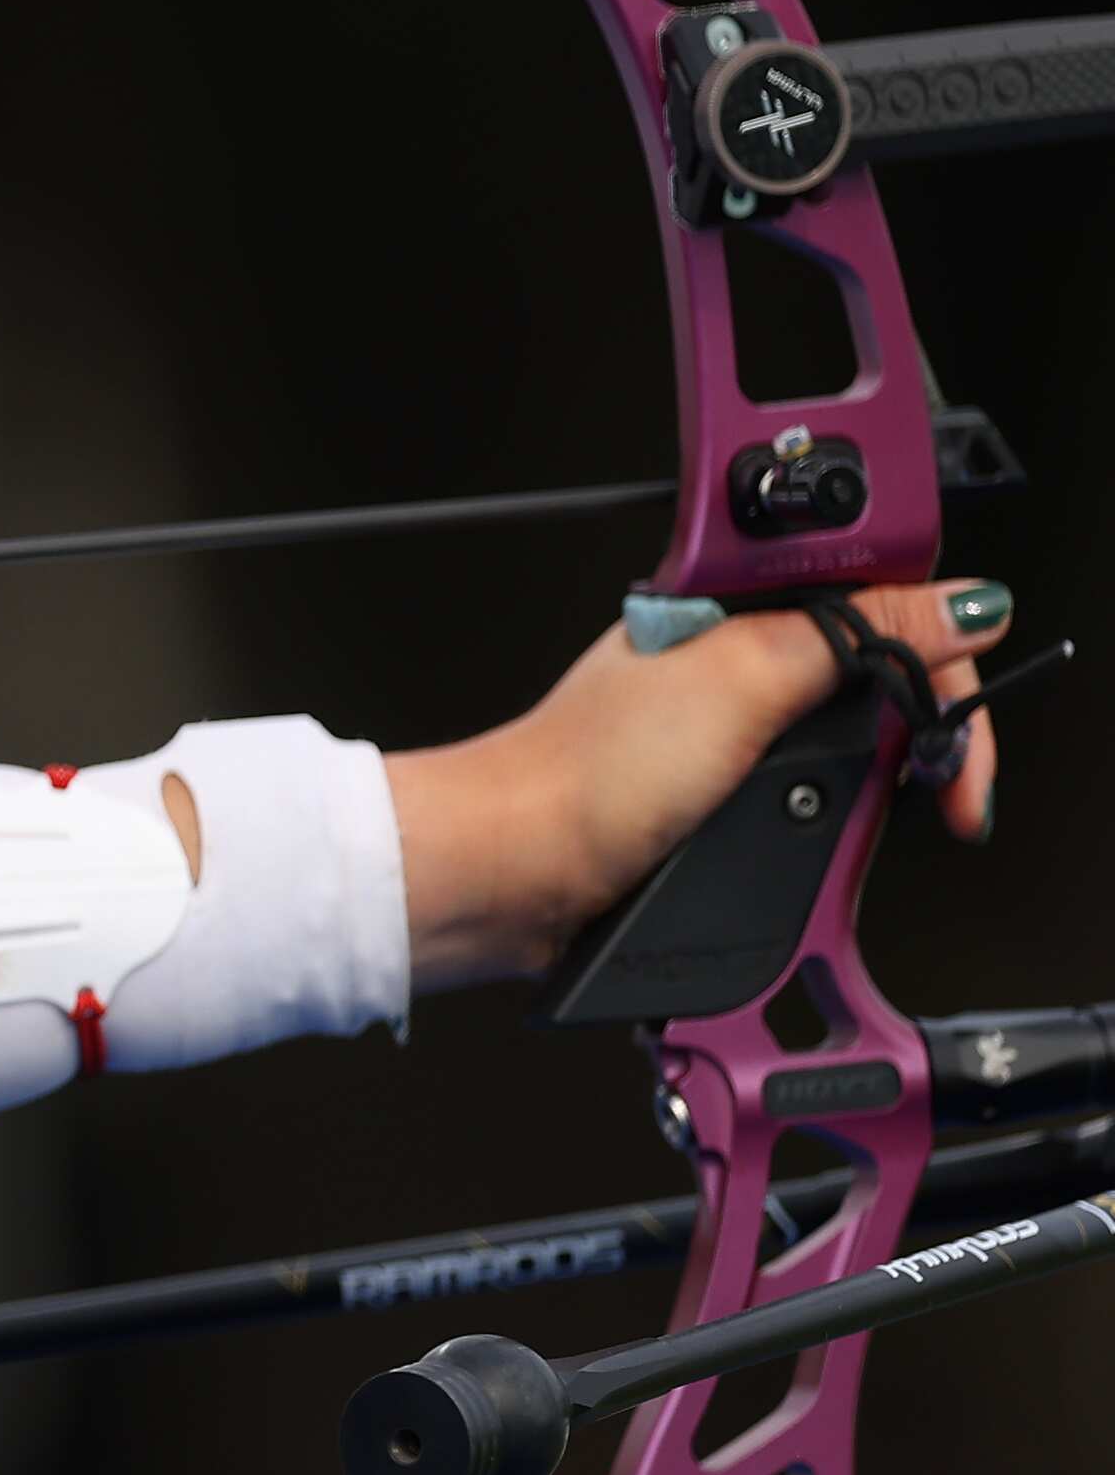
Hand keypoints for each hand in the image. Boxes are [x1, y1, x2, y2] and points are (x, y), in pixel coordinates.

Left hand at [390, 579, 1012, 991]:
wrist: (516, 871)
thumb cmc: (585, 773)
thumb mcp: (742, 683)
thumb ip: (857, 636)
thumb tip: (958, 602)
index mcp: (734, 611)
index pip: (880, 609)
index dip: (939, 666)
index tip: (956, 735)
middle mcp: (731, 664)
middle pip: (875, 682)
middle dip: (917, 738)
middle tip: (945, 795)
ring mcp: (726, 733)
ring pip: (848, 748)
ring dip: (871, 790)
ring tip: (874, 822)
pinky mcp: (716, 794)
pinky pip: (807, 801)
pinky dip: (830, 826)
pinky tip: (826, 844)